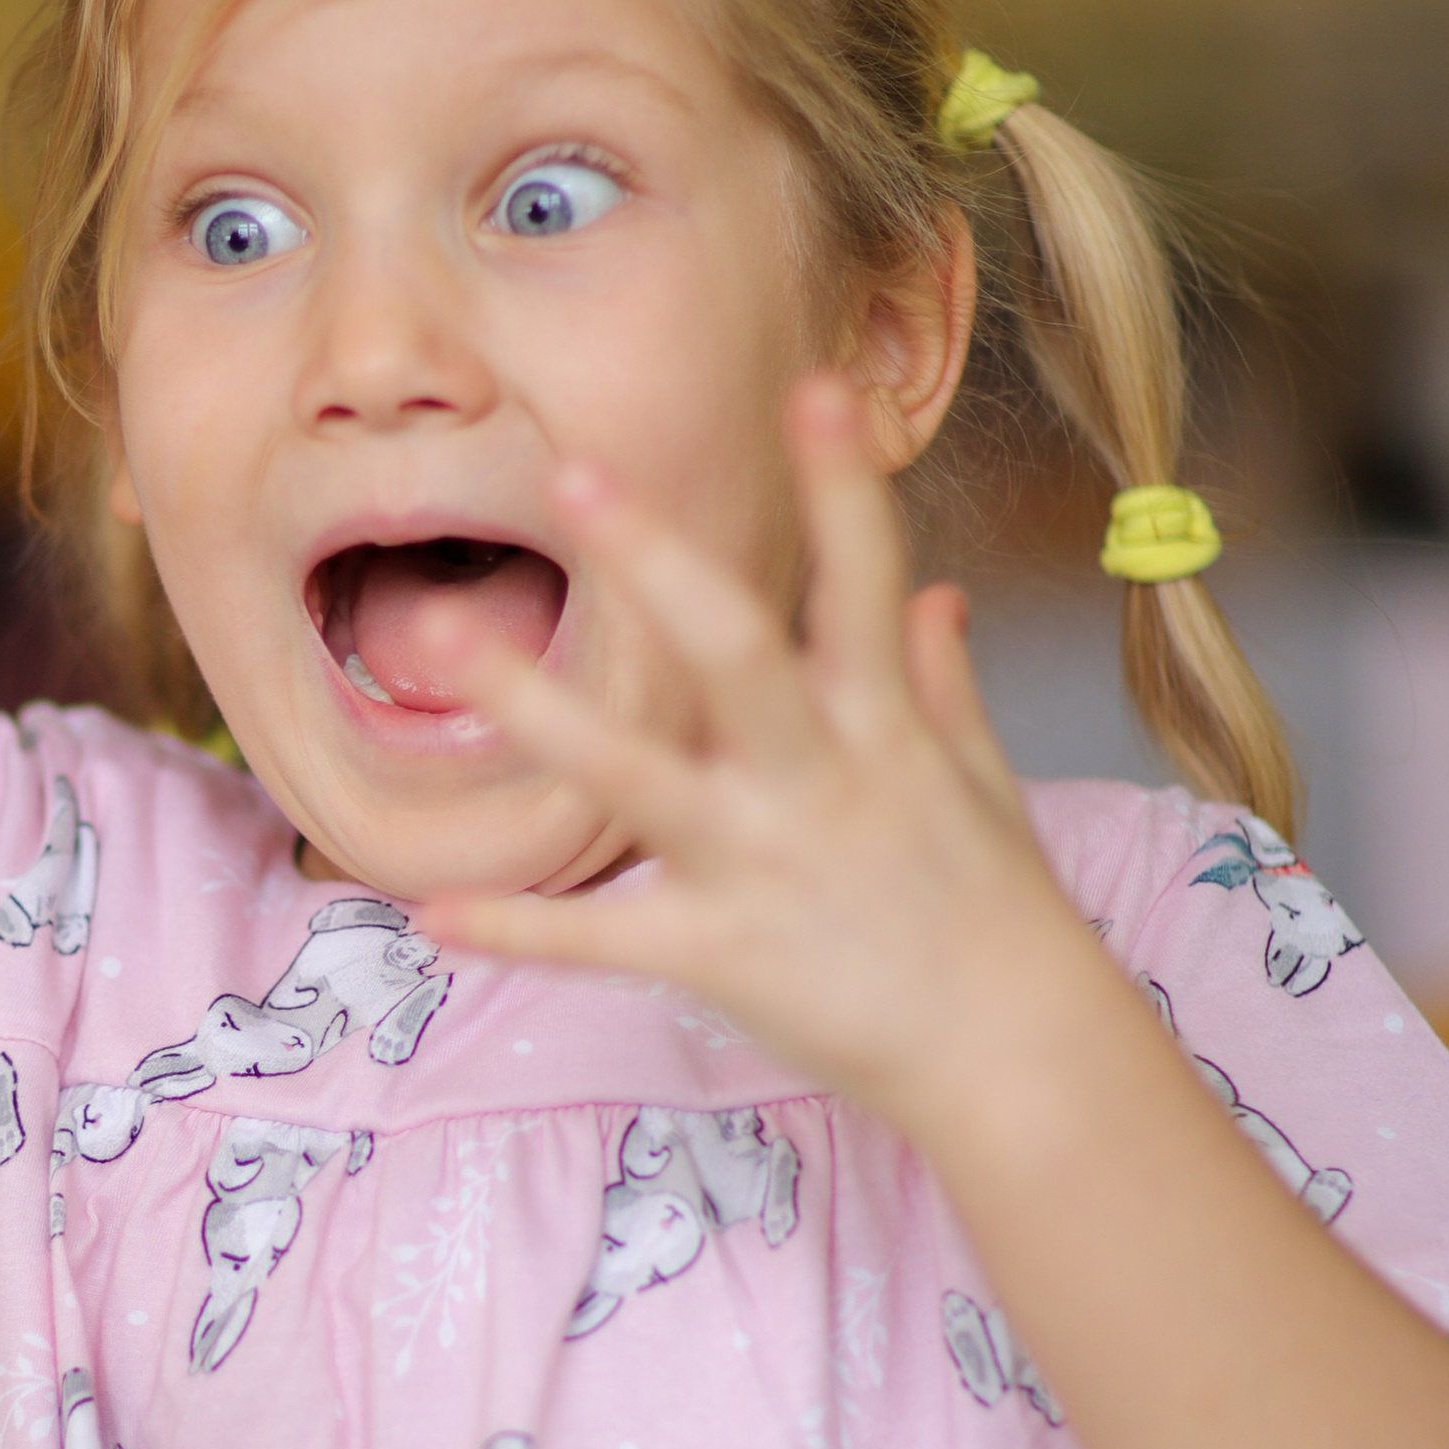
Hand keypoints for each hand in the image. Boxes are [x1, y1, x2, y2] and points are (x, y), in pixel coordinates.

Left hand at [423, 376, 1123, 1129]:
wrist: (1016, 1059)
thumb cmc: (996, 916)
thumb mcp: (981, 787)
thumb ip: (942, 689)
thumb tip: (938, 596)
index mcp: (885, 729)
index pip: (865, 582)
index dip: (843, 488)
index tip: (814, 389)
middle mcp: (818, 781)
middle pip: (732, 652)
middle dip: (655, 562)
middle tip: (569, 474)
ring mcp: (760, 866)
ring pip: (634, 775)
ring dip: (535, 706)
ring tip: (442, 644)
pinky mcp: (718, 953)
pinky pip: (600, 939)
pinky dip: (519, 930)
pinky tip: (432, 912)